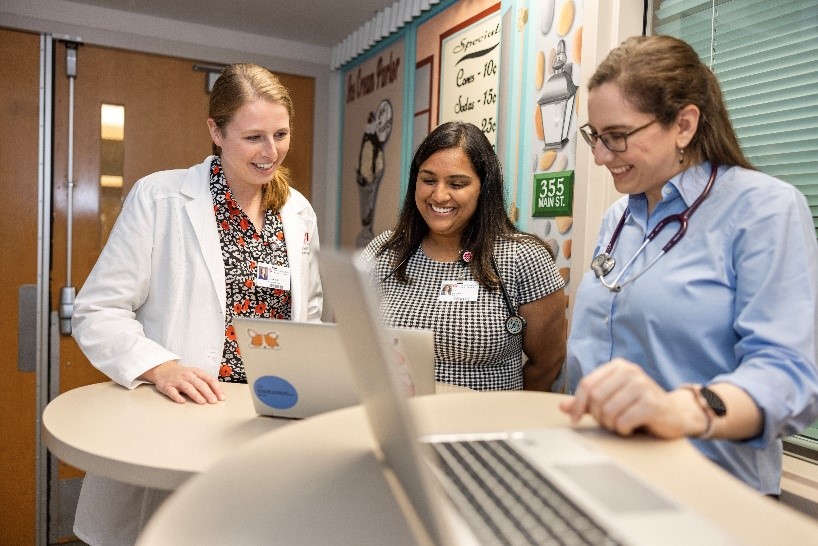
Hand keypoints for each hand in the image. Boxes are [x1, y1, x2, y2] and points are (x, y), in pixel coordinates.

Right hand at [140, 361, 224, 403]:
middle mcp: (187, 375)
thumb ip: (205, 382)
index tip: (221, 397)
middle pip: (199, 383)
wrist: (163, 369)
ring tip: (202, 402)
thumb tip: (218, 394)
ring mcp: (177, 380)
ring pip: (187, 387)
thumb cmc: (183, 374)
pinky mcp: (167, 386)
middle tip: (214, 401)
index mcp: (196, 372)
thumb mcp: (195, 374)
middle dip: (208, 392)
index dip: (216, 388)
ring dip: (195, 394)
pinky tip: (182, 402)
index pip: (209, 379)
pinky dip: (177, 397)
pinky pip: (172, 391)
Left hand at [558, 358, 695, 437]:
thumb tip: (562, 406)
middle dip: (597, 416)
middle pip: (595, 398)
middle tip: (608, 422)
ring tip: (620, 423)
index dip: (577, 404)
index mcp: (618, 366)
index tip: (575, 419)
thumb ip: (586, 401)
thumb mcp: (610, 400)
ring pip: (608, 411)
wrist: (674, 415)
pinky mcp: (652, 403)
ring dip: (611, 424)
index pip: (587, 384)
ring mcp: (643, 386)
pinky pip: (623, 422)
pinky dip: (623, 430)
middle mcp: (631, 371)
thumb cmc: (638, 406)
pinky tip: (631, 428)